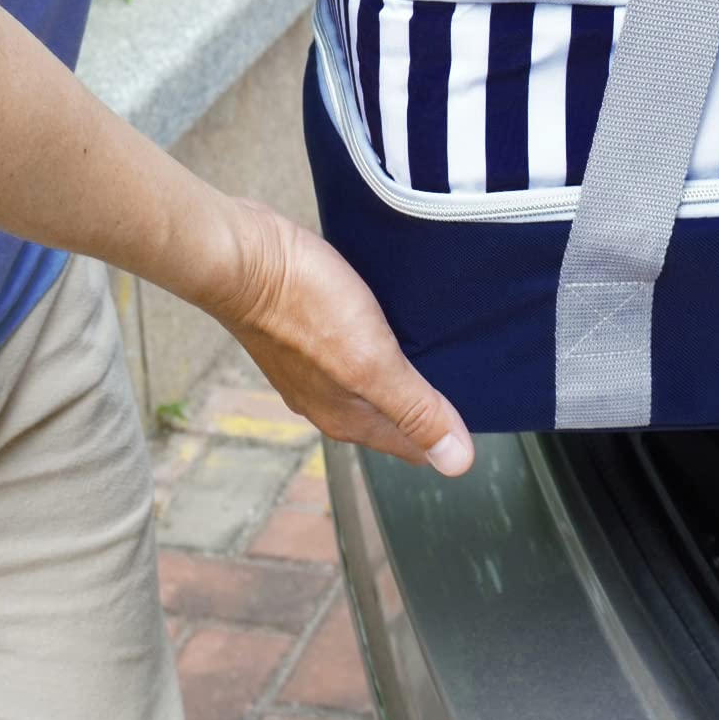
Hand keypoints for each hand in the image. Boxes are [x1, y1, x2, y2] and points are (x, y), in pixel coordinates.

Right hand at [208, 199, 473, 475]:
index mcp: (347, 416)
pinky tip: (391, 317)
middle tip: (466, 378)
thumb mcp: (372, 361)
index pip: (410, 444)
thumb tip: (457, 462)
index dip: (445, 434)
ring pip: (370, 380)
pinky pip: (351, 346)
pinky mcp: (303, 332)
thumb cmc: (302, 306)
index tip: (476, 417)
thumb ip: (414, 409)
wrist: (242, 258)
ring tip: (436, 347)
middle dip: (426, 403)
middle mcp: (327, 399)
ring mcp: (312, 366)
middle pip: (390, 413)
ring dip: (402, 368)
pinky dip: (377, 340)